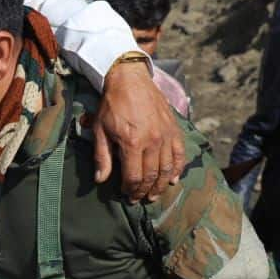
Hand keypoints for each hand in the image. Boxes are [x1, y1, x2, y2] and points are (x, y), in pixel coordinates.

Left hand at [96, 58, 185, 201]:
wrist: (130, 79)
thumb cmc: (112, 105)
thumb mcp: (100, 130)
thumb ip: (102, 156)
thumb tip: (100, 180)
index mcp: (132, 143)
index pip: (134, 177)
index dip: (130, 190)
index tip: (126, 195)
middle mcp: (152, 141)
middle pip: (151, 176)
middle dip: (144, 191)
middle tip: (139, 199)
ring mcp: (165, 135)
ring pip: (166, 169)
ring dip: (160, 185)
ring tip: (154, 195)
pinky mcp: (174, 129)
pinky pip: (179, 154)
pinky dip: (177, 169)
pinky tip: (173, 179)